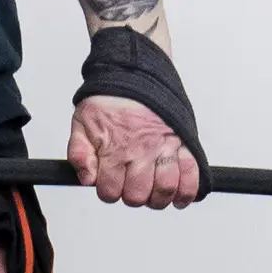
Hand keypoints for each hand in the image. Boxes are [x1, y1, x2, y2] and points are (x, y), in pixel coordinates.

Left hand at [68, 94, 199, 208]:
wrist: (134, 74)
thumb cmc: (109, 100)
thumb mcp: (82, 124)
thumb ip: (80, 154)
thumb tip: (87, 179)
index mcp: (116, 148)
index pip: (110, 191)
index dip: (108, 191)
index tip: (110, 183)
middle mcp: (142, 151)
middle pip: (138, 196)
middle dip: (131, 196)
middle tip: (130, 186)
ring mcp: (166, 148)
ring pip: (165, 190)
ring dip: (157, 198)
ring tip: (151, 192)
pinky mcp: (184, 143)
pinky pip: (191, 175)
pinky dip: (187, 192)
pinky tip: (177, 197)